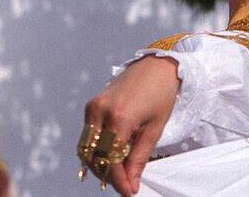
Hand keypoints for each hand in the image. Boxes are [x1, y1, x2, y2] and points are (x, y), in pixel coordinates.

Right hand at [82, 55, 179, 194]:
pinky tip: (112, 154)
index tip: (129, 193)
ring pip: (86, 148)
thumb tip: (131, 183)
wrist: (157, 65)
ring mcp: (93, 108)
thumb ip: (139, 158)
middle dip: (107, 175)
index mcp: (120, 117)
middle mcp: (101, 112)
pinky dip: (97, 149)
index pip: (111, 160)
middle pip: (94, 157)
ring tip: (119, 172)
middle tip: (125, 184)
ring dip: (99, 164)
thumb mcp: (155, 128)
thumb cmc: (161, 94)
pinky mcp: (91, 105)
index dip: (119, 181)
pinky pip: (88, 135)